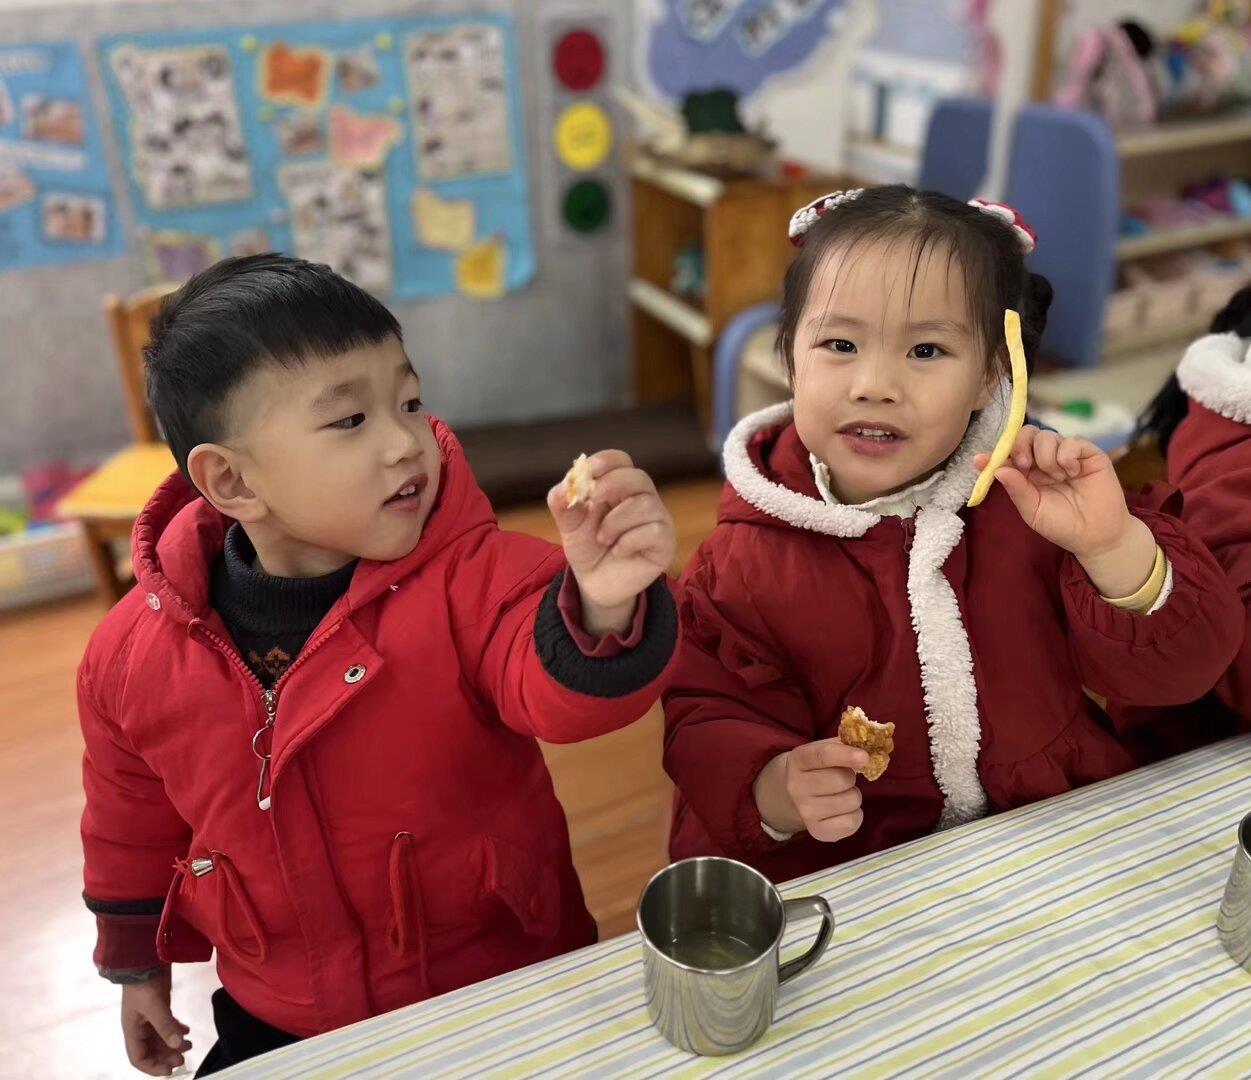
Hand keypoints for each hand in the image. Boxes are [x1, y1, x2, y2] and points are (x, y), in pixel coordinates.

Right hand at [121, 967, 191, 1075]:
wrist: (143, 960)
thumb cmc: (143, 984)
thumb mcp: (154, 1006)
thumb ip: (166, 1026)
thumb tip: (178, 1045)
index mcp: (132, 1031)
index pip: (138, 1058)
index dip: (152, 1068)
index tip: (170, 1070)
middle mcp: (139, 1028)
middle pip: (151, 1051)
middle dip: (167, 1056)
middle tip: (184, 1056)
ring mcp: (149, 1018)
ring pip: (161, 1039)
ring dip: (173, 1044)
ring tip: (189, 1044)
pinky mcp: (159, 1007)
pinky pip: (166, 1026)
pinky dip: (176, 1030)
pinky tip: (186, 1031)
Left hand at [548, 450, 676, 635]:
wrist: (596, 583)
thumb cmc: (587, 547)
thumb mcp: (568, 525)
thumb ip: (563, 504)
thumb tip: (565, 486)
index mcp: (619, 486)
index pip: (620, 461)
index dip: (606, 461)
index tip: (589, 470)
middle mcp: (642, 497)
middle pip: (638, 477)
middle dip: (613, 485)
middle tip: (593, 502)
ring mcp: (657, 519)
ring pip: (645, 504)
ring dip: (616, 521)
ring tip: (602, 538)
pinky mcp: (665, 542)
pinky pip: (653, 531)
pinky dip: (629, 540)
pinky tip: (618, 551)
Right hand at [753, 740, 866, 842]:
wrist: (795, 795)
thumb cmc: (818, 767)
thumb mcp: (825, 749)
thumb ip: (846, 744)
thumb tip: (872, 747)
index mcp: (798, 760)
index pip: (822, 755)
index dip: (845, 755)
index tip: (865, 757)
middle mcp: (796, 787)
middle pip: (841, 780)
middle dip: (851, 777)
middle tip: (844, 777)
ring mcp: (805, 812)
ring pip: (851, 801)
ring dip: (853, 795)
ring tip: (841, 794)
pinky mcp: (818, 832)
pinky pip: (853, 822)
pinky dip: (855, 815)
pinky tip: (843, 810)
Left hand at [975, 427, 1157, 597]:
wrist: (1095, 535)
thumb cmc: (1062, 524)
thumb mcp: (1032, 510)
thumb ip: (1016, 489)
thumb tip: (997, 469)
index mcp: (1028, 473)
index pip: (1009, 453)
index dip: (995, 453)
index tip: (980, 460)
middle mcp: (1045, 460)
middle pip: (1026, 435)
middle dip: (1020, 446)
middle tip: (1025, 465)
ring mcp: (1066, 454)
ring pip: (1046, 436)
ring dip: (1046, 456)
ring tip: (1058, 478)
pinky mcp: (1088, 453)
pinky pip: (1071, 441)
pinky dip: (1066, 455)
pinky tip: (1072, 472)